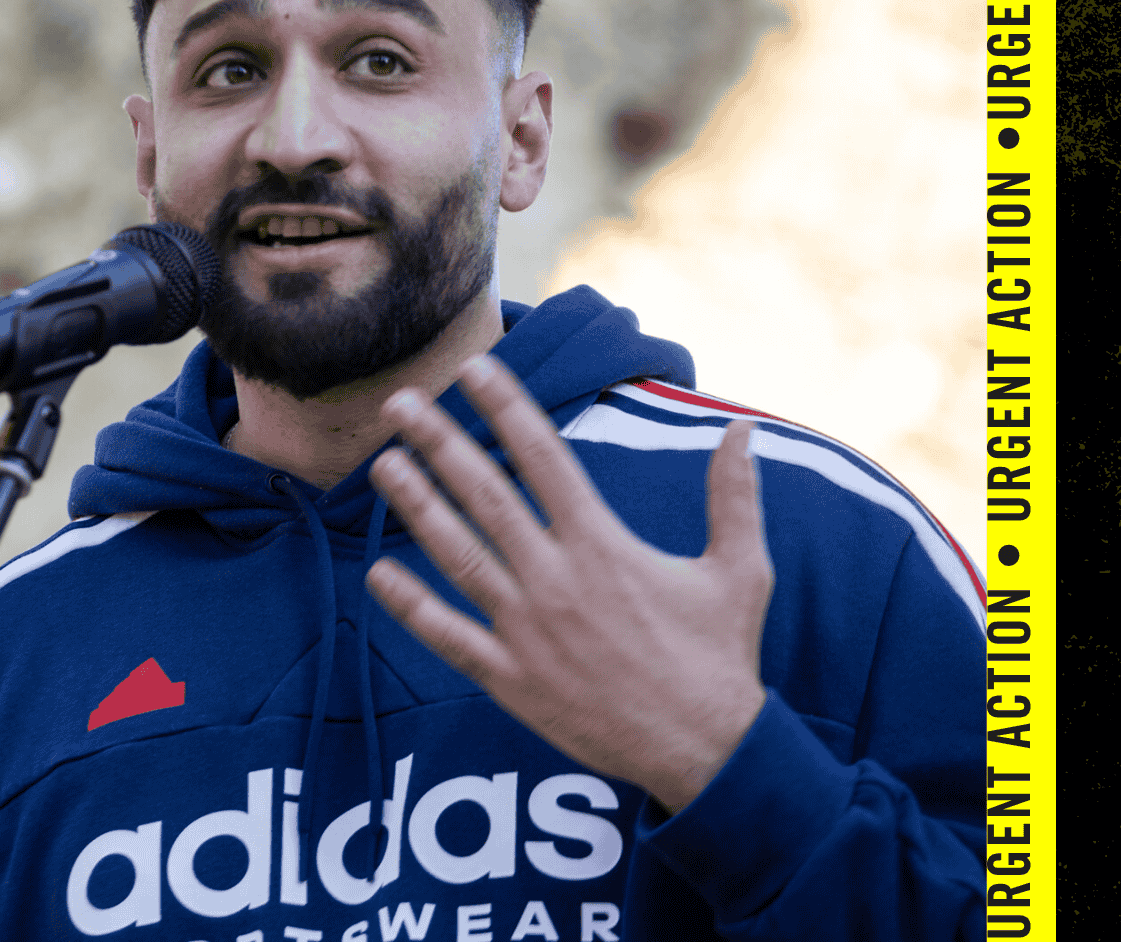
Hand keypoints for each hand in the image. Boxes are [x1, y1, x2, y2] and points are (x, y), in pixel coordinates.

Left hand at [366, 354, 772, 812]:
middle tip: (399, 402)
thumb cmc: (721, 657)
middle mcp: (558, 579)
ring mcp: (528, 630)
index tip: (473, 369)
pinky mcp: (511, 679)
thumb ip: (735, 495)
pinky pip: (449, 636)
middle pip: (486, 495)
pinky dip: (411, 607)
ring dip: (416, 508)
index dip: (505, 407)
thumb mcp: (741, 570)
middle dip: (438, 442)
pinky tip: (377, 574)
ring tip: (382, 466)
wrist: (707, 751)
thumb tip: (743, 428)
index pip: (544, 458)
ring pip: (458, 556)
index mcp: (604, 545)